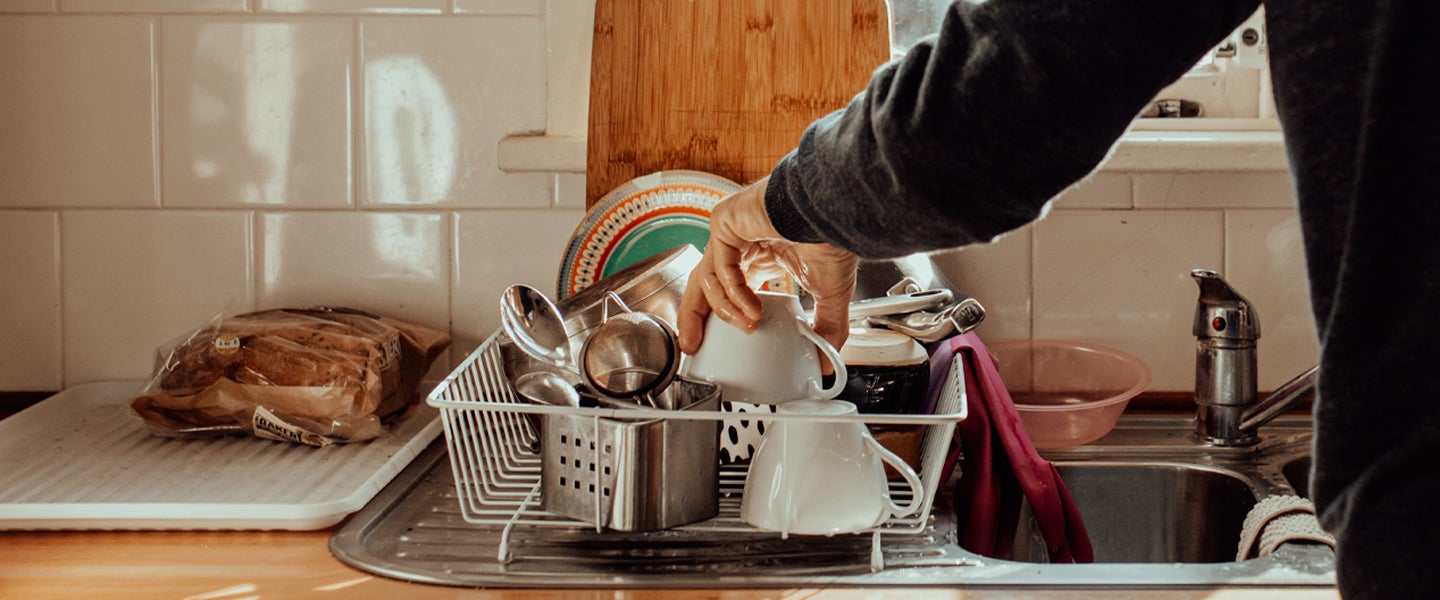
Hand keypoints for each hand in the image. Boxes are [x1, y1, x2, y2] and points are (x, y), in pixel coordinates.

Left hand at [676, 177, 858, 367]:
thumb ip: (826, 327)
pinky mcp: (725, 222)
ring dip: (725, 310)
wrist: (834, 213)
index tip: (718, 342)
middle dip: (696, 318)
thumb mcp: (830, 294)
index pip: (728, 288)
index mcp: (761, 255)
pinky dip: (734, 293)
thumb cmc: (833, 238)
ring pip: (707, 277)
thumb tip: (828, 358)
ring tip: (748, 326)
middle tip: (694, 346)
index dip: (724, 314)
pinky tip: (752, 309)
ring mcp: (731, 231)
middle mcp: (742, 243)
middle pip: (705, 284)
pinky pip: (720, 266)